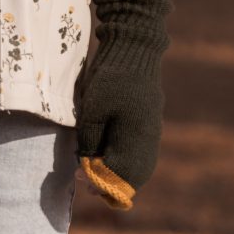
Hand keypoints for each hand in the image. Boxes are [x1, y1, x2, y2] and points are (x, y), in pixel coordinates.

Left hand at [74, 0, 172, 209]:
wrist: (133, 49)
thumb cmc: (110, 79)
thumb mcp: (92, 110)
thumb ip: (91, 140)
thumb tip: (87, 166)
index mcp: (136, 138)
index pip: (122, 176)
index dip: (102, 184)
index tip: (81, 181)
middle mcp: (148, 140)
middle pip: (134, 176)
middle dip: (111, 183)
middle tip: (86, 181)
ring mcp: (152, 132)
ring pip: (139, 166)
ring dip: (118, 172)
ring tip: (94, 170)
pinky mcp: (149, 123)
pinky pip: (140, 153)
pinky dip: (125, 160)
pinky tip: (107, 155)